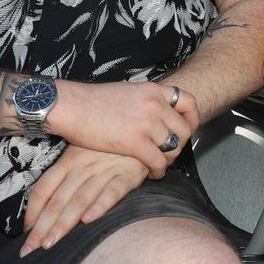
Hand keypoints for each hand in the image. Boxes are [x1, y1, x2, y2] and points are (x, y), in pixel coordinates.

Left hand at [19, 145, 147, 257]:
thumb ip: (66, 176)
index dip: (33, 211)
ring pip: (80, 199)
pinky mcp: (126, 175)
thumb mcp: (82, 153)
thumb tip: (45, 206)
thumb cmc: (107, 147)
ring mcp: (104, 171)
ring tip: (52, 241)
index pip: (44, 188)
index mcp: (69, 160)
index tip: (27, 230)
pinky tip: (88, 220)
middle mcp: (83, 166)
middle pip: (58, 199)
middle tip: (32, 247)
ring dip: (64, 222)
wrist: (138, 131)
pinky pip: (111, 192)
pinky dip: (99, 206)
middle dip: (43, 226)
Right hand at [47, 81, 199, 177]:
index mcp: (153, 90)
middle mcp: (155, 105)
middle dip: (180, 144)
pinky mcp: (135, 142)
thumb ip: (144, 100)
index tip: (188, 128)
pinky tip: (151, 173)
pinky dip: (158, 170)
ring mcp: (147, 123)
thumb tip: (152, 111)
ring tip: (159, 164)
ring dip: (169, 159)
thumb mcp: (127, 91)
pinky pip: (159, 161)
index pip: (188, 101)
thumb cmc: (91, 100)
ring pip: (174, 147)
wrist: (71, 106)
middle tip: (169, 152)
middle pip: (185, 129)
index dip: (192, 118)